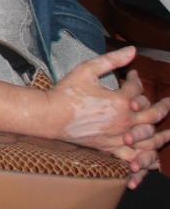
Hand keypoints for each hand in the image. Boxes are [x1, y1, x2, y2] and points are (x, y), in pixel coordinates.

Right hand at [41, 48, 169, 153]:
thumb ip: (112, 60)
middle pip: (153, 114)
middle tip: (168, 102)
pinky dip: (145, 158)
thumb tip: (133, 50)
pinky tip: (151, 158)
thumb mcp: (87, 69)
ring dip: (162, 135)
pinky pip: (134, 156)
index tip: (132, 74)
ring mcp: (119, 136)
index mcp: (121, 100)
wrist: (50, 115)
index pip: (137, 88)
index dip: (136, 79)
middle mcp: (125, 120)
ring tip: (169, 134)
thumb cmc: (67, 92)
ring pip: (149, 137)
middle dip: (163, 106)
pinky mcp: (110, 147)